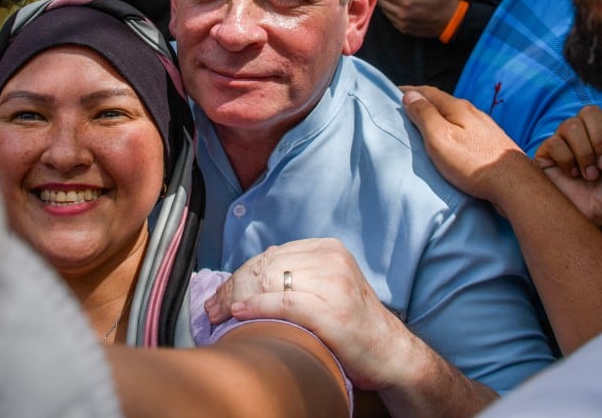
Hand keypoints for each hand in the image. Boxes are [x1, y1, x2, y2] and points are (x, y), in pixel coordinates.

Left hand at [203, 238, 417, 391]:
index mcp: (328, 249)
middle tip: (212, 309)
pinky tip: (240, 314)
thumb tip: (245, 280)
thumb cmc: (352, 325)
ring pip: (270, 280)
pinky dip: (257, 307)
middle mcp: (331, 259)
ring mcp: (333, 282)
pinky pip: (283, 302)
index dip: (238, 275)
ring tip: (219, 315)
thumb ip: (295, 276)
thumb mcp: (327, 287)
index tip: (219, 295)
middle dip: (233, 287)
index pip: (270, 255)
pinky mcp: (332, 309)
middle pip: (265, 266)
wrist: (390, 353)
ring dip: (237, 299)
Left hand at [374, 0, 460, 38]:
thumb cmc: (445, 0)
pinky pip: (390, 18)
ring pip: (383, 10)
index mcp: (407, 1)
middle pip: (380, 0)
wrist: (453, 23)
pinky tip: (391, 2)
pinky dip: (388, 10)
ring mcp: (402, 23)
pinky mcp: (404, 29)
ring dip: (382, 0)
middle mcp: (401, 14)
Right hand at [400, 86, 530, 209]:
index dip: (409, 90)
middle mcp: (472, 112)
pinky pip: (465, 128)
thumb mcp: (440, 138)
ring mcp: (485, 127)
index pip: (428, 91)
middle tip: (406, 107)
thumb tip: (410, 95)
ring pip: (455, 115)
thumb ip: (424, 115)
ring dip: (438, 115)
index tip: (393, 92)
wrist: (515, 184)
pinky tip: (451, 138)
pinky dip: (451, 127)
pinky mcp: (492, 142)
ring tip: (425, 122)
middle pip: (442, 101)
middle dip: (423, 101)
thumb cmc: (473, 163)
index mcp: (457, 108)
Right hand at [535, 107, 601, 227]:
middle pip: (590, 112)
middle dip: (601, 140)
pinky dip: (567, 160)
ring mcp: (564, 140)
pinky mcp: (547, 153)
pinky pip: (554, 142)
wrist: (600, 219)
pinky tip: (572, 174)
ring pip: (571, 125)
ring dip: (585, 152)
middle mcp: (585, 131)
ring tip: (590, 174)